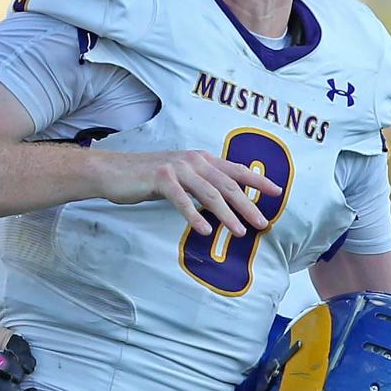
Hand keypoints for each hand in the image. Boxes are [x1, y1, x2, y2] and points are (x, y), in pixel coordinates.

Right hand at [95, 150, 282, 237]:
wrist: (113, 172)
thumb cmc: (147, 178)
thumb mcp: (180, 177)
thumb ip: (201, 184)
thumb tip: (224, 202)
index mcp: (201, 159)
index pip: (235, 170)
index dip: (258, 180)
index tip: (277, 193)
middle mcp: (194, 160)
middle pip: (228, 185)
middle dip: (248, 205)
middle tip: (263, 224)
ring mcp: (178, 168)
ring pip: (210, 193)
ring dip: (227, 214)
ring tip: (239, 232)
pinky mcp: (161, 179)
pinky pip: (183, 200)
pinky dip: (195, 216)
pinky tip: (206, 231)